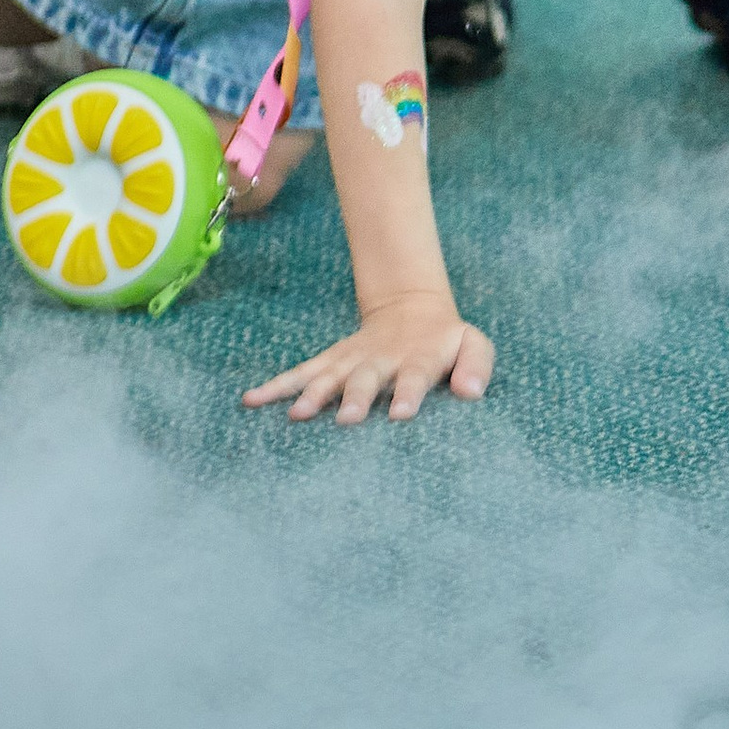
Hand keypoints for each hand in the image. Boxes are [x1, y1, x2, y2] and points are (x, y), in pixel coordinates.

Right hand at [242, 289, 493, 422]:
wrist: (412, 309)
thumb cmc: (446, 341)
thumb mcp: (473, 344)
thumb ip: (477, 365)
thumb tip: (472, 393)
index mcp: (418, 358)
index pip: (415, 376)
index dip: (409, 393)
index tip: (401, 414)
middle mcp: (381, 361)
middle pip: (367, 379)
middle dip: (356, 398)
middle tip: (348, 419)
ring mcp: (351, 362)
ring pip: (329, 377)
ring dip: (313, 394)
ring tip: (297, 414)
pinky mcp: (330, 363)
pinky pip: (300, 374)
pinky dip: (276, 386)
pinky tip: (250, 400)